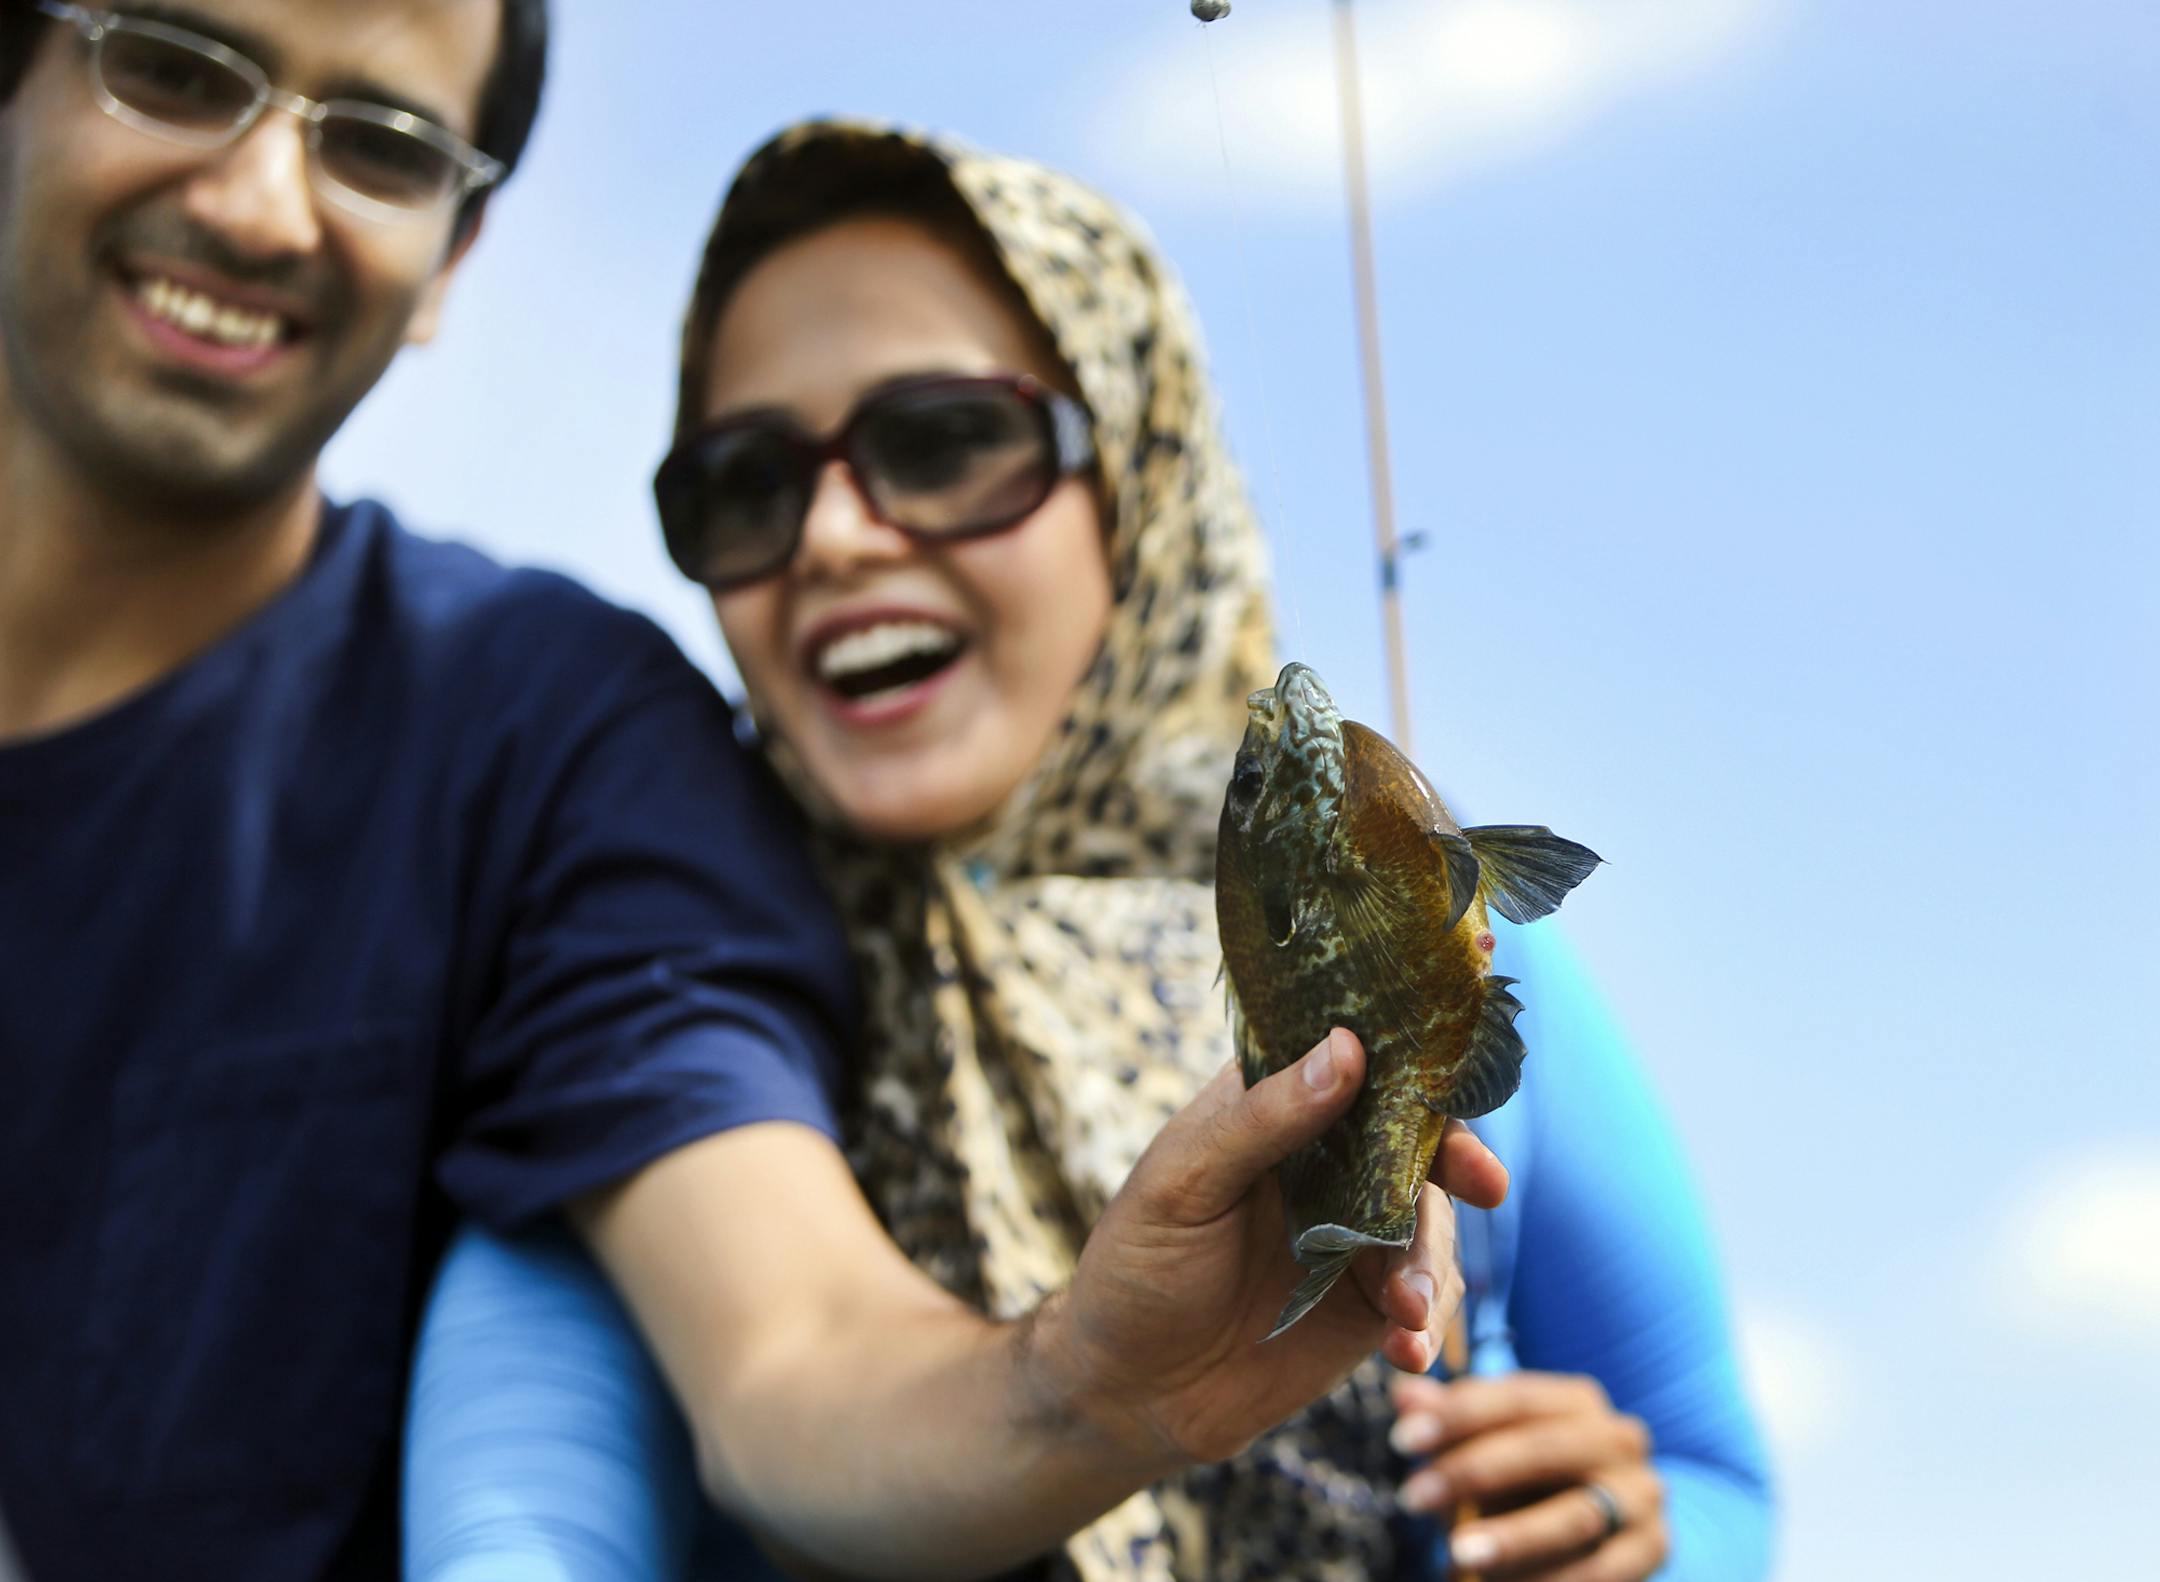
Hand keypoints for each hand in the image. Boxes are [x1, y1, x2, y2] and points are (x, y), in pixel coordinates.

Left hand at [1031, 1028, 1509, 1470]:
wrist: (1131, 1390)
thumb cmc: (1137, 1265)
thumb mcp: (1184, 1183)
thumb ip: (1264, 1120)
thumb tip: (1347, 1048)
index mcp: (1277, 1108)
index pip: (1354, 1061)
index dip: (1409, 1057)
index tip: (1450, 1069)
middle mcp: (1328, 1162)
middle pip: (1413, 1140)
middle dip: (1457, 1159)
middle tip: (1485, 1182)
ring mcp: (1354, 1232)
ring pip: (1427, 1224)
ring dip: (1429, 1261)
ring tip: (1405, 1307)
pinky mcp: (1368, 1304)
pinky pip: (1422, 1300)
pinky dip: (1424, 1324)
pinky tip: (1407, 1350)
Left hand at [1391, 1372, 1666, 1580]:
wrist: (1596, 1532)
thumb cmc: (1524, 1480)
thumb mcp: (1485, 1447)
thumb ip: (1448, 1420)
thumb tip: (1404, 1395)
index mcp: (1578, 1401)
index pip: (1515, 1397)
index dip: (1457, 1415)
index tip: (1402, 1441)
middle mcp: (1619, 1439)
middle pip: (1544, 1449)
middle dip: (1474, 1472)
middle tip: (1412, 1498)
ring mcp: (1641, 1496)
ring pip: (1575, 1515)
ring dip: (1513, 1537)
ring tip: (1457, 1553)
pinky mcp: (1653, 1549)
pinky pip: (1601, 1570)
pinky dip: (1551, 1581)